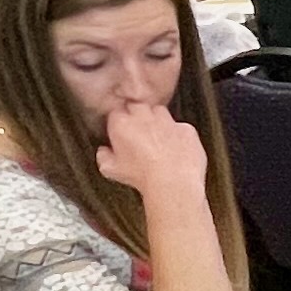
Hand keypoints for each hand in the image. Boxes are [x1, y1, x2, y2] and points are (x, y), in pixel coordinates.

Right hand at [91, 103, 209, 203]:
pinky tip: (176, 148)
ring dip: (157, 121)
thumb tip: (104, 152)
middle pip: (138, 107)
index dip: (119, 123)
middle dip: (137, 117)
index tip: (121, 132)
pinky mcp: (186, 128)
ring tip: (157, 140)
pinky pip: (180, 127)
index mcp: (122, 123)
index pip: (116, 113)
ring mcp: (167, 121)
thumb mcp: (111, 170)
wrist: (173, 182)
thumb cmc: (141, 176)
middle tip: (138, 135)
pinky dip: (178, 135)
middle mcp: (145, 116)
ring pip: (160, 112)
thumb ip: (104, 156)